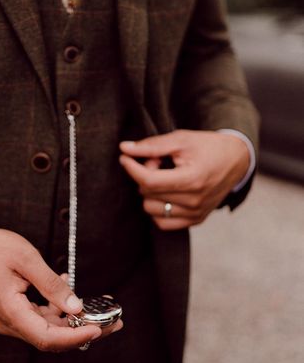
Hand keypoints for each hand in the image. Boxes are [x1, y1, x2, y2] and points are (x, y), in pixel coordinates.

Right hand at [0, 226, 122, 350]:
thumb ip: (51, 285)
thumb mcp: (27, 259)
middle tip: (113, 324)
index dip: (75, 338)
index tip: (99, 329)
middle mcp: (9, 323)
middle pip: (51, 339)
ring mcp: (9, 320)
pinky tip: (67, 293)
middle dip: (82, 333)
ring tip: (99, 310)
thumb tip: (75, 306)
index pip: (47, 338)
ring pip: (47, 331)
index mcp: (10, 311)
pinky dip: (57, 311)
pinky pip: (38, 319)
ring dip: (72, 323)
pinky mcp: (12, 314)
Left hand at [119, 130, 250, 230]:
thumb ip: (152, 145)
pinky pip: (162, 223)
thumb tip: (124, 148)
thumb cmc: (207, 147)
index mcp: (192, 179)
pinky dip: (158, 208)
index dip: (131, 168)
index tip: (124, 157)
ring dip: (150, 192)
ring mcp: (196, 213)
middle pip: (147, 193)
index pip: (149, 181)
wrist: (237, 160)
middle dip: (145, 175)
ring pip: (151, 209)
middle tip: (157, 162)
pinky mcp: (196, 220)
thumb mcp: (181, 139)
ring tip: (165, 177)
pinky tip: (166, 192)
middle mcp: (194, 201)